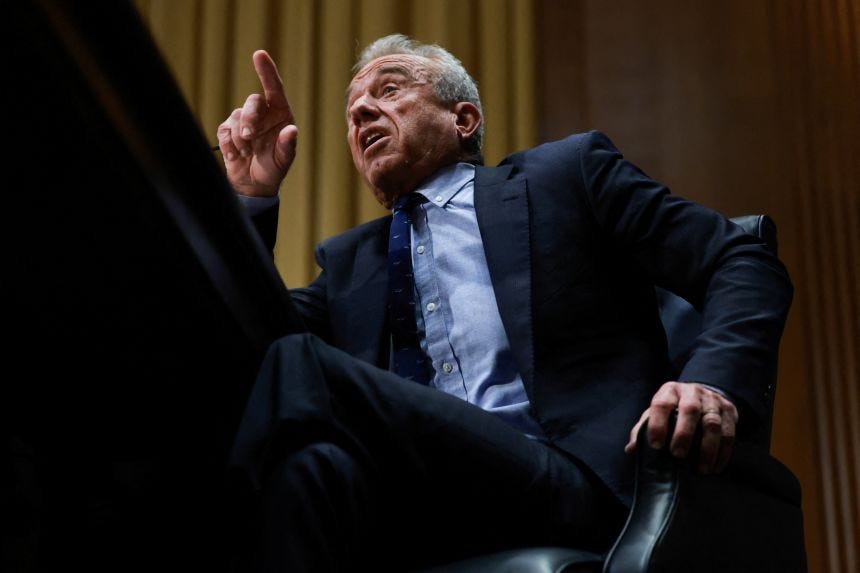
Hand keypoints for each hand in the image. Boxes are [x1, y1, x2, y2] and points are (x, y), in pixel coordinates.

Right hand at [217, 50, 297, 196]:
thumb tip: (291, 130)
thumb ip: (288, 145)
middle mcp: (262, 114)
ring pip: (236, 117)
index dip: (266, 71)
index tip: (259, 54)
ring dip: (239, 138)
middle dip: (248, 119)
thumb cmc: (274, 169)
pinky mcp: (228, 131)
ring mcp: (244, 121)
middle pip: (251, 102)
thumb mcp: (284, 160)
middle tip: (249, 137)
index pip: (274, 88)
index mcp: (280, 114)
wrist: (254, 184)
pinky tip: (236, 156)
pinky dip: (229, 144)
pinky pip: (224, 130)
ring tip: (246, 153)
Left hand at [624, 381, 738, 473]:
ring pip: (712, 423)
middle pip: (690, 410)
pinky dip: (723, 453)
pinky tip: (715, 467)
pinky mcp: (729, 410)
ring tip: (700, 468)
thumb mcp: (657, 412)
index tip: (655, 445)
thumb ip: (644, 428)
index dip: (658, 424)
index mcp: (670, 391)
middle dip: (684, 433)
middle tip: (678, 455)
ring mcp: (713, 400)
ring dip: (707, 448)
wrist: (703, 394)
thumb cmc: (674, 408)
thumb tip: (631, 449)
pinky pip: (729, 433)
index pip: (662, 404)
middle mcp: (692, 392)